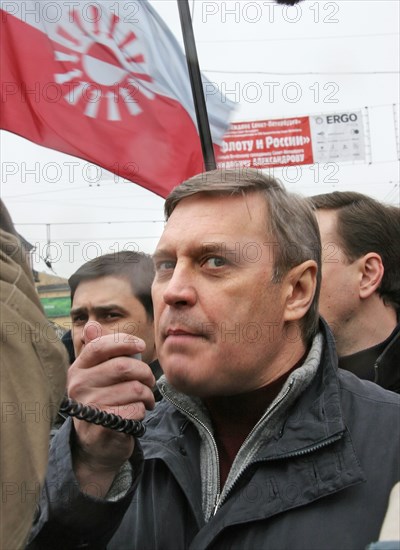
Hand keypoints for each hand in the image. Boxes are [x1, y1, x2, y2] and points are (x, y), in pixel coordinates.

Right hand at [67, 322, 155, 495]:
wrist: (96, 446)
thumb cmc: (103, 403)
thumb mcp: (97, 375)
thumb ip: (99, 351)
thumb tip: (91, 325)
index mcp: (78, 370)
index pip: (101, 346)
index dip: (125, 342)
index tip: (141, 345)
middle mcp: (78, 387)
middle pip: (124, 367)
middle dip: (145, 373)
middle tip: (150, 381)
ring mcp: (89, 408)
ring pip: (134, 389)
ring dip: (148, 395)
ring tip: (146, 399)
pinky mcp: (102, 428)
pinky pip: (136, 410)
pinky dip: (143, 411)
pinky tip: (138, 414)